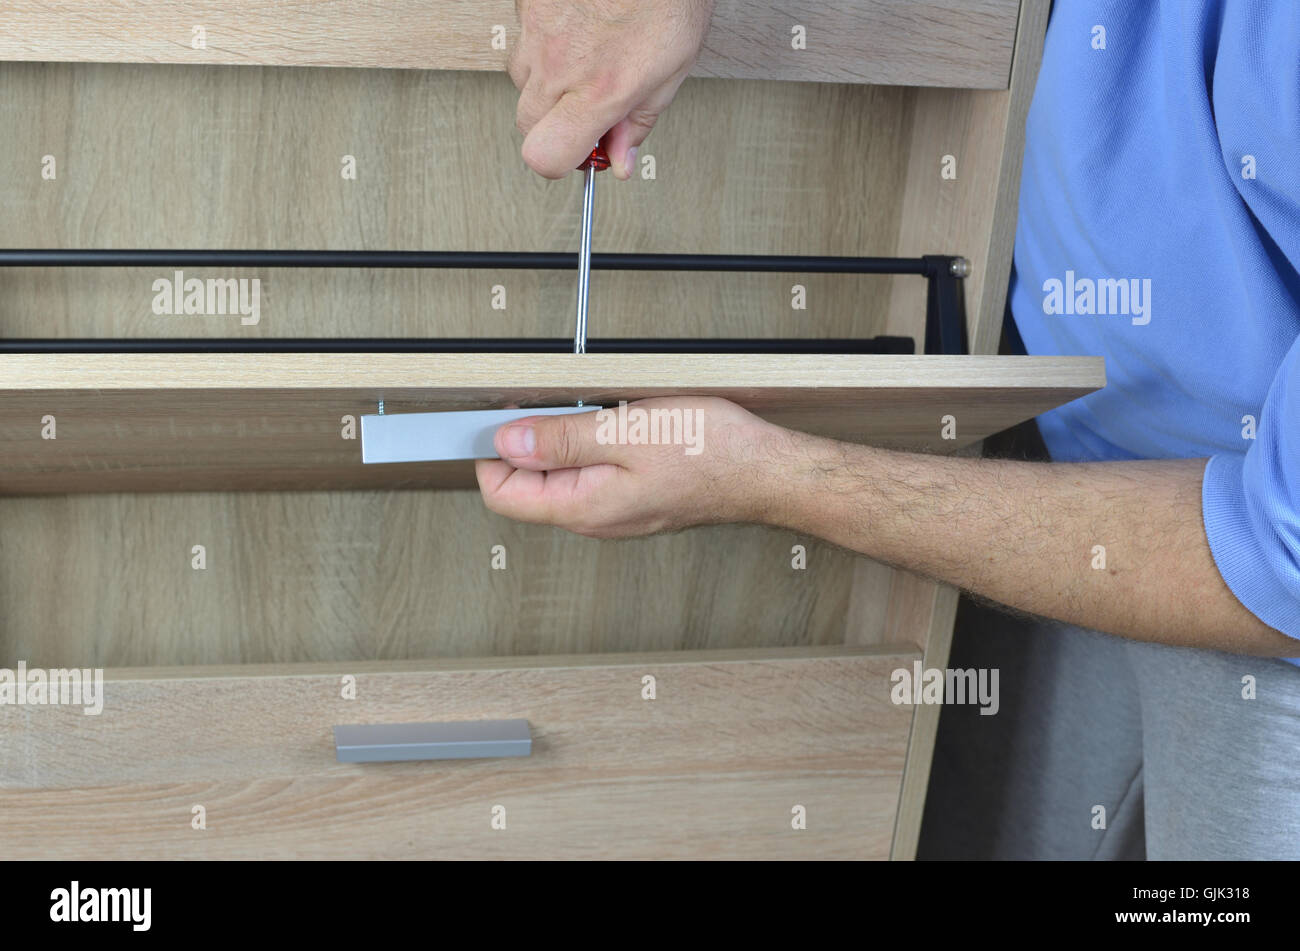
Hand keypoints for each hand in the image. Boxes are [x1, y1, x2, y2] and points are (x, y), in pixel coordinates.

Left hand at [475, 396, 789, 536]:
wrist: (764, 472)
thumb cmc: (711, 453)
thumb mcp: (627, 432)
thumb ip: (561, 439)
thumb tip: (509, 440)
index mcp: (583, 508)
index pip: (503, 495)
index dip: (490, 454)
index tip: (493, 418)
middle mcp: (595, 518)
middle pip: (529, 486)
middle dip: (527, 442)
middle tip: (547, 401)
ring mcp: (615, 510)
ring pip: (562, 477)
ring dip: (562, 440)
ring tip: (591, 408)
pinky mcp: (634, 497)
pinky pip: (593, 473)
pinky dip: (591, 445)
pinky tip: (615, 421)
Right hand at [509, 0, 715, 178]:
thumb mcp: (673, 68)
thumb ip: (639, 119)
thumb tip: (620, 157)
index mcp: (600, 89)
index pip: (546, 156)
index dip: (561, 161)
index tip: (581, 151)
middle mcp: (561, 62)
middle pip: (527, 125)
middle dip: (554, 123)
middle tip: (586, 106)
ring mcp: (537, 30)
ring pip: (521, 80)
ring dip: (547, 81)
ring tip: (585, 58)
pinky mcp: (528, 3)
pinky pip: (523, 37)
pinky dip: (545, 41)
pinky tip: (576, 27)